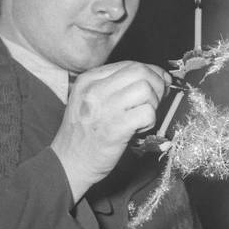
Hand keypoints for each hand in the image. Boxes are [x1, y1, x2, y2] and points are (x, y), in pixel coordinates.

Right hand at [51, 61, 169, 200]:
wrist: (69, 163)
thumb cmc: (84, 134)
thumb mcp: (91, 101)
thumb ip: (116, 86)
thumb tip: (156, 77)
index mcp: (89, 80)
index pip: (130, 64)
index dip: (152, 73)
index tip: (159, 84)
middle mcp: (95, 90)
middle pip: (140, 72)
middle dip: (157, 85)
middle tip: (155, 101)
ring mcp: (104, 109)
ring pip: (146, 89)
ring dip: (153, 104)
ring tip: (143, 117)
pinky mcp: (115, 129)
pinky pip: (147, 113)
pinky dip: (150, 121)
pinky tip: (139, 129)